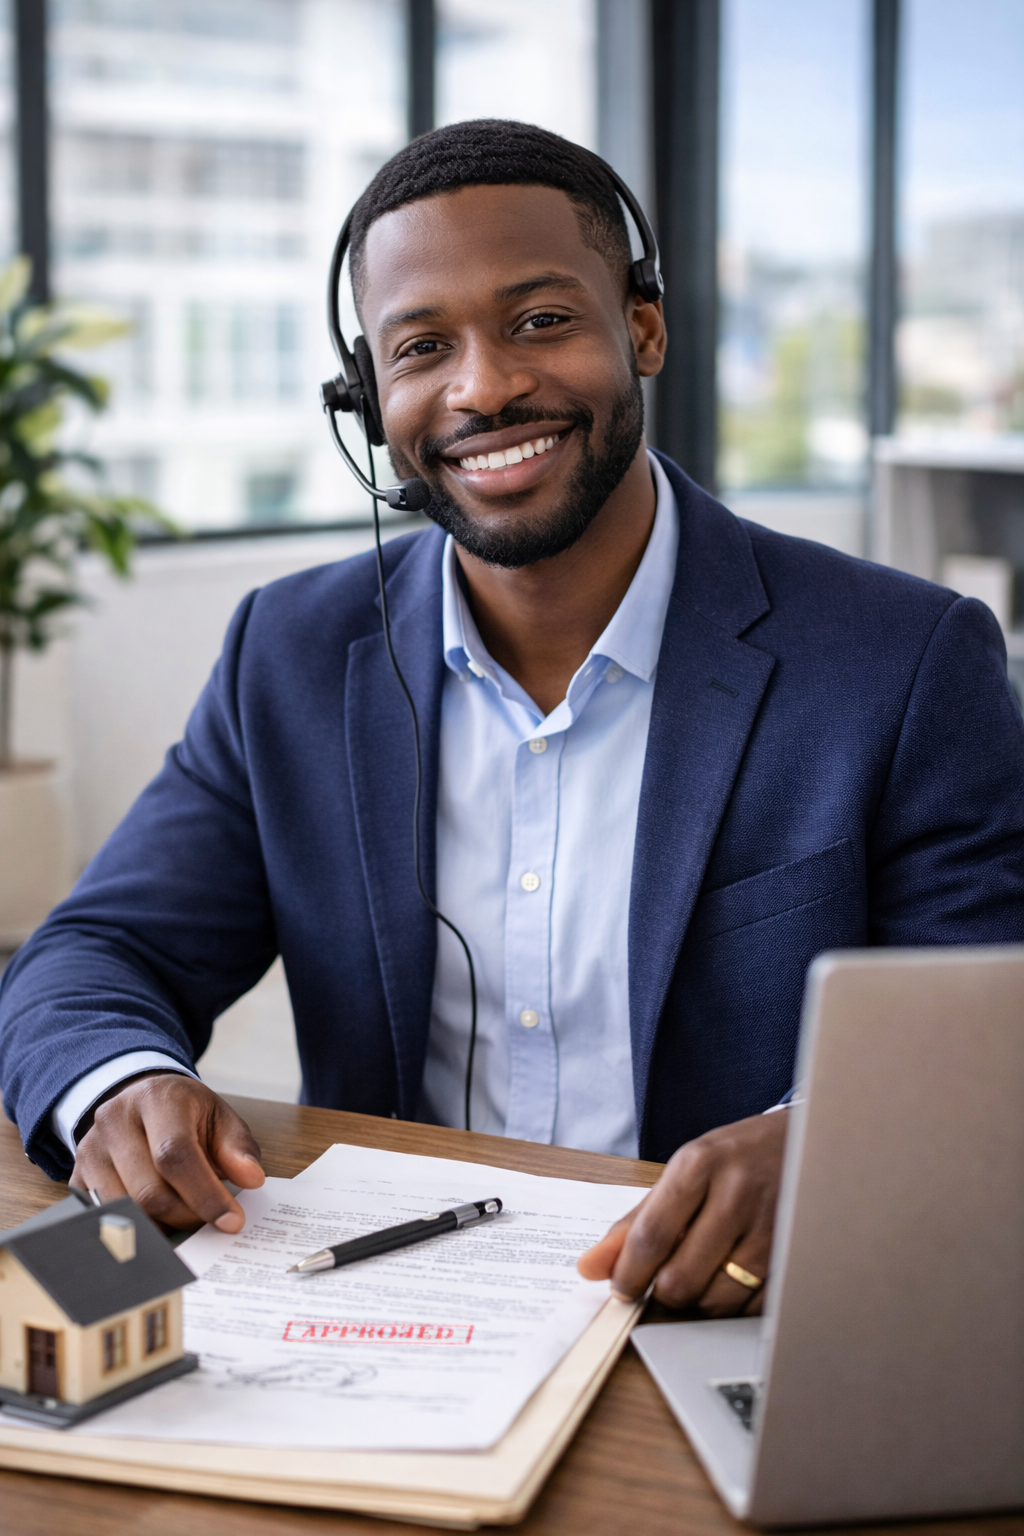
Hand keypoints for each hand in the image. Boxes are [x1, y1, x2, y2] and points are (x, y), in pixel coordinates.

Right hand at [70, 1072, 264, 1232]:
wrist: (141, 1100)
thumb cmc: (185, 1113)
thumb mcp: (219, 1118)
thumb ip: (237, 1148)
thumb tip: (251, 1179)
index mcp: (156, 1098)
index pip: (175, 1154)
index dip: (205, 1194)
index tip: (232, 1221)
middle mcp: (115, 1120)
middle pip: (148, 1190)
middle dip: (187, 1215)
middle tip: (212, 1222)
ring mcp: (90, 1149)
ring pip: (125, 1210)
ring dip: (161, 1225)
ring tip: (186, 1215)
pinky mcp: (78, 1176)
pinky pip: (105, 1217)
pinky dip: (136, 1227)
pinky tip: (159, 1220)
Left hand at [577, 1111, 788, 1314]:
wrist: (811, 1140)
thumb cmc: (740, 1157)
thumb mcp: (686, 1170)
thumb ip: (637, 1221)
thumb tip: (591, 1267)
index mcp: (699, 1164)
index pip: (651, 1236)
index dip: (628, 1274)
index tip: (621, 1289)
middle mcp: (736, 1192)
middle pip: (680, 1278)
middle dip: (664, 1291)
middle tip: (665, 1280)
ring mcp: (771, 1225)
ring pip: (716, 1300)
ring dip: (700, 1300)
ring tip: (704, 1273)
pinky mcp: (795, 1255)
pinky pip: (751, 1308)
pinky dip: (735, 1305)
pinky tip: (735, 1278)